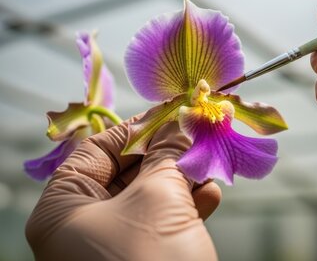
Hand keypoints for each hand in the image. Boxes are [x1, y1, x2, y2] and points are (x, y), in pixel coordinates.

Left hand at [26, 118, 220, 260]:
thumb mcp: (158, 196)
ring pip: (149, 196)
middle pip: (126, 172)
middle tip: (196, 133)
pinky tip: (211, 194)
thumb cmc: (149, 259)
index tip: (170, 112)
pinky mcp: (142, 258)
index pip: (96, 151)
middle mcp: (83, 227)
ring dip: (182, 178)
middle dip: (166, 152)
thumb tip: (182, 119)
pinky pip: (162, 222)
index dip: (135, 127)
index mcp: (64, 210)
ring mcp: (113, 245)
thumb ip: (168, 152)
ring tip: (209, 161)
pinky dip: (187, 206)